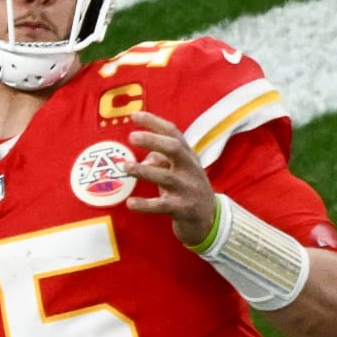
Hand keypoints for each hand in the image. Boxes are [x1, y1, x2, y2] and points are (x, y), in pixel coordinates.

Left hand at [124, 110, 215, 246]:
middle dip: (153, 140)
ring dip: (144, 171)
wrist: (210, 220)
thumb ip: (161, 161)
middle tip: (132, 137)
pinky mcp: (182, 209)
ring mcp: (187, 190)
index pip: (173, 133)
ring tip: (126, 167)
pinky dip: (145, 204)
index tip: (134, 115)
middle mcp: (189, 169)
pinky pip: (162, 205)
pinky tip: (130, 203)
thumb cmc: (188, 190)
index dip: (154, 122)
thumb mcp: (178, 171)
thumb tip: (144, 160)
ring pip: (166, 177)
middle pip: (174, 149)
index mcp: (188, 156)